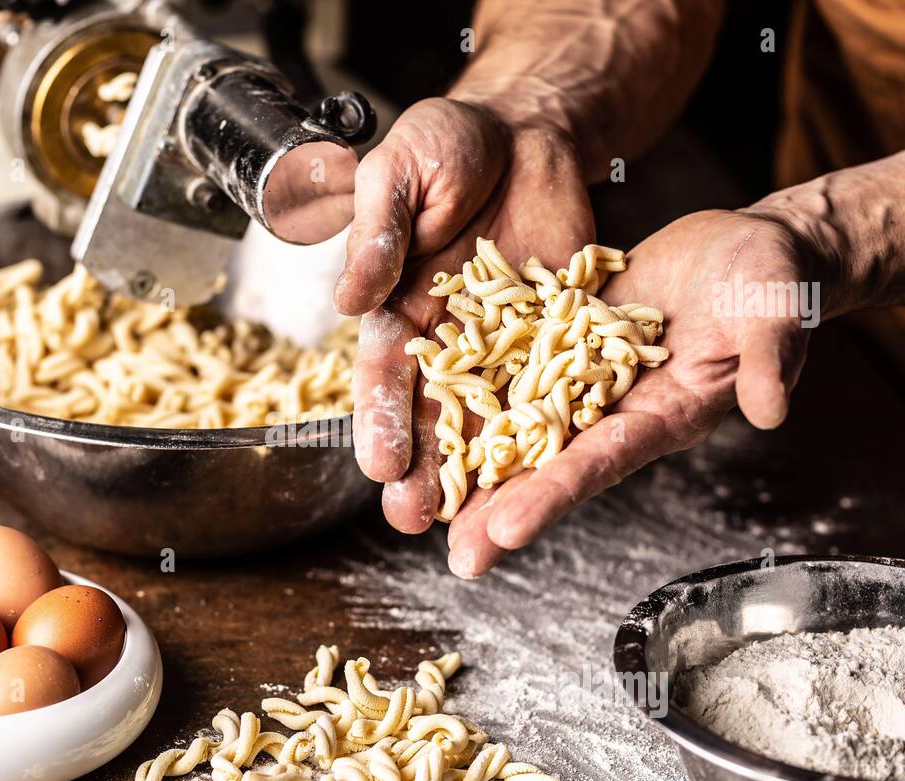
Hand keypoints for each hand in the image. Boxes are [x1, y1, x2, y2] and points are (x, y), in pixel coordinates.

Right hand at [337, 98, 595, 535]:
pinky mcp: (554, 339)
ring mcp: (501, 347)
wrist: (527, 130)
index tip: (379, 465)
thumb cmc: (448, 143)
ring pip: (490, 421)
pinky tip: (546, 478)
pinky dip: (549, 435)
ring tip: (473, 527)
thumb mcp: (399, 169)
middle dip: (421, 471)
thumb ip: (377, 232)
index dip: (379, 420)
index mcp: (395, 309)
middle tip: (415, 521)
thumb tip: (350, 297)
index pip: (382, 375)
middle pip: (430, 417)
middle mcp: (444, 341)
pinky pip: (553, 393)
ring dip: (480, 475)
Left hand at [446, 209, 812, 576]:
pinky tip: (426, 416)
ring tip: (424, 506)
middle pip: (551, 464)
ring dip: (476, 464)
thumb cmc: (774, 281)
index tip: (505, 532)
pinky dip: (473, 396)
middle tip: (456, 555)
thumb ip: (770, 357)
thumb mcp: (777, 310)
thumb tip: (771, 410)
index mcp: (664, 415)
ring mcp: (585, 380)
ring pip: (522, 429)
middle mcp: (617, 410)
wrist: (746, 251)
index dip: (553, 495)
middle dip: (503, 509)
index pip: (602, 462)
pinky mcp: (564, 341)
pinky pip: (514, 371)